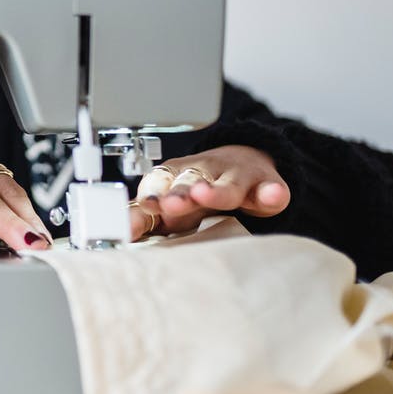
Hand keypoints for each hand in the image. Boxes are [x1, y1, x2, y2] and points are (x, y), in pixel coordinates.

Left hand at [131, 145, 290, 239]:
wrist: (243, 161)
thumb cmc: (197, 190)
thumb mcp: (169, 202)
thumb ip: (144, 217)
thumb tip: (121, 232)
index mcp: (174, 178)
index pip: (157, 184)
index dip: (149, 195)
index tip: (142, 207)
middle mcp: (202, 173)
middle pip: (188, 181)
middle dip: (178, 193)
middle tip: (169, 204)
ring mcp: (236, 177)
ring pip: (226, 184)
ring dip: (215, 191)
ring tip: (205, 195)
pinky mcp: (266, 185)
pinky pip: (270, 189)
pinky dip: (271, 193)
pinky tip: (271, 196)